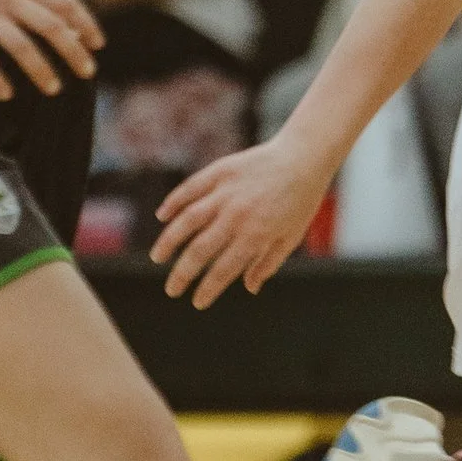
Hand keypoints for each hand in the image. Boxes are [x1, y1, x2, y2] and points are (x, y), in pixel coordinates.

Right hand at [151, 133, 328, 302]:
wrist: (304, 157)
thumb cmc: (301, 201)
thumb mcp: (290, 237)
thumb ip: (268, 263)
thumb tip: (249, 289)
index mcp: (256, 236)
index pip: (224, 270)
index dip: (208, 290)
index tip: (197, 303)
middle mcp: (237, 216)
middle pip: (200, 250)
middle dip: (182, 275)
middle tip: (172, 291)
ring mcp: (226, 192)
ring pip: (188, 220)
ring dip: (169, 242)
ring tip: (157, 258)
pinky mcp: (220, 171)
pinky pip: (190, 189)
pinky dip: (174, 203)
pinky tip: (162, 217)